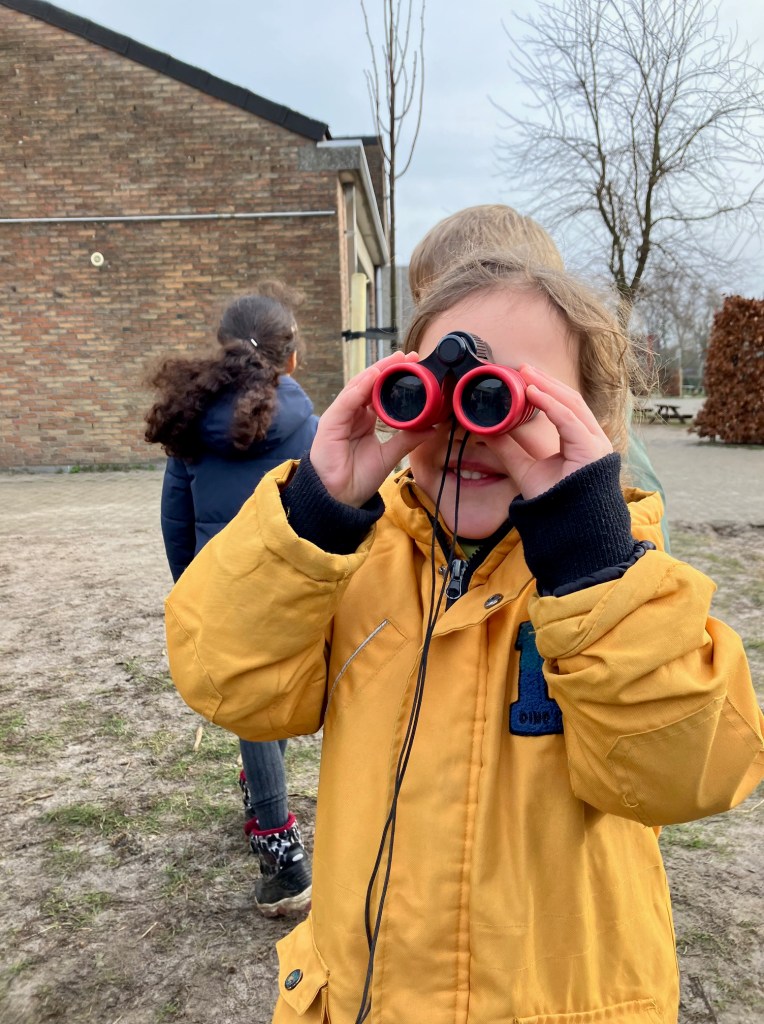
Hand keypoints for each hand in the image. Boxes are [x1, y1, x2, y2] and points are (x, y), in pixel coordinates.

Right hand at [311, 352, 432, 506]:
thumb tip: (432, 428)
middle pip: (369, 384)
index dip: (394, 377)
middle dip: (387, 368)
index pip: (379, 391)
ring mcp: (341, 416)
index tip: (414, 366)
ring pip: (357, 387)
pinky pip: (346, 401)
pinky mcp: (331, 423)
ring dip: (376, 372)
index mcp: (364, 419)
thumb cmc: (359, 478)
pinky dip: (359, 388)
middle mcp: (352, 414)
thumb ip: (408, 439)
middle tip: (408, 356)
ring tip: (394, 360)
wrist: (341, 499)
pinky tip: (373, 377)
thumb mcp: (390, 455)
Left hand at [488, 365, 613, 499]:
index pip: (564, 407)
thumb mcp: (524, 469)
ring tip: (526, 374)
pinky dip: (550, 404)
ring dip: (547, 386)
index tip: (523, 378)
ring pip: (571, 404)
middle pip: (569, 400)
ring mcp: (595, 443)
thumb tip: (487, 430)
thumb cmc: (554, 504)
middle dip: (546, 381)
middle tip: (522, 368)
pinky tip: (532, 393)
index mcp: (580, 441)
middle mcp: (592, 438)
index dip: (545, 390)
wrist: (569, 530)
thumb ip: (509, 449)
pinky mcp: (591, 449)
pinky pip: (569, 419)